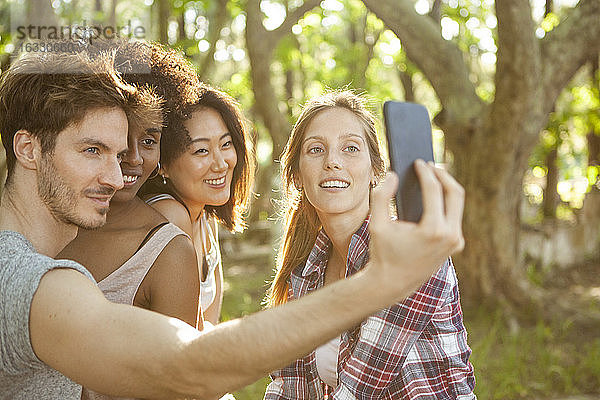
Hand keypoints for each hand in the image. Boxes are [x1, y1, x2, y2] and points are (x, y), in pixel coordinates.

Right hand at [367, 160, 464, 300]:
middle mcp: (450, 236)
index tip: (418, 162)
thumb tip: (393, 174)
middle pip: (455, 193)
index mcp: (433, 230)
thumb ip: (381, 196)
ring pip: (457, 204)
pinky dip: (445, 202)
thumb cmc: (382, 253)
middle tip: (429, 164)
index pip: (435, 190)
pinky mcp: (455, 244)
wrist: (392, 284)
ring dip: (445, 187)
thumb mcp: (376, 224)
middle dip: (442, 175)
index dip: (426, 172)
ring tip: (432, 174)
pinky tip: (434, 192)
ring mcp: (456, 241)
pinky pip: (454, 216)